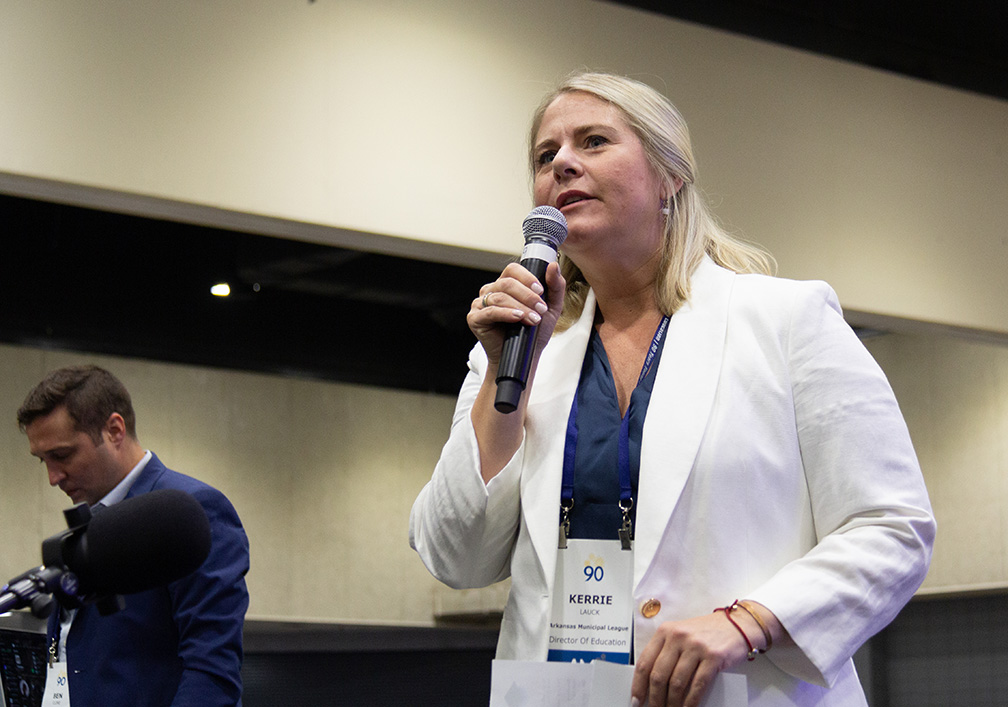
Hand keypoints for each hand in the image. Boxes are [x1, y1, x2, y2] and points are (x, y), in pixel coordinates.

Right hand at [466, 261, 564, 367]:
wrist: (523, 357)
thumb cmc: (533, 333)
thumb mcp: (551, 308)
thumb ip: (555, 286)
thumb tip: (554, 266)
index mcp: (505, 285)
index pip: (512, 270)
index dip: (527, 278)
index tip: (540, 291)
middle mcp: (490, 291)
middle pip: (507, 283)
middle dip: (527, 296)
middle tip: (541, 309)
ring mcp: (480, 304)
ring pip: (500, 297)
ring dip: (520, 307)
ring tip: (534, 319)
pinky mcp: (474, 318)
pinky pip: (490, 311)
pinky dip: (506, 314)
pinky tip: (517, 318)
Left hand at [631, 611, 753, 706]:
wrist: (737, 624)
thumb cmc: (707, 633)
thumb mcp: (681, 635)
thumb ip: (666, 652)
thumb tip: (651, 684)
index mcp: (665, 631)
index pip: (645, 661)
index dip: (638, 684)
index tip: (636, 700)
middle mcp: (678, 637)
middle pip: (659, 675)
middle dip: (655, 698)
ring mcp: (696, 646)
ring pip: (677, 683)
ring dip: (672, 703)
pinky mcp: (713, 657)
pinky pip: (697, 685)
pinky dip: (691, 702)